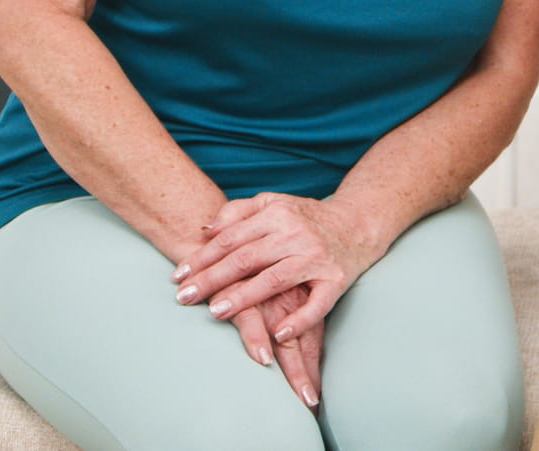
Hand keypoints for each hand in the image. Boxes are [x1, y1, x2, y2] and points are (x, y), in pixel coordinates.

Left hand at [171, 194, 387, 384]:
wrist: (360, 223)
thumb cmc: (309, 217)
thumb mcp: (275, 204)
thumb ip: (239, 212)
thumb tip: (205, 230)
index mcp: (277, 214)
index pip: (231, 238)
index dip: (202, 257)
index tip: (178, 275)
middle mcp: (296, 234)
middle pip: (246, 258)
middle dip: (212, 279)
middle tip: (184, 297)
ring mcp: (316, 257)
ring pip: (274, 280)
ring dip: (244, 297)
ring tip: (216, 312)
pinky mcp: (336, 279)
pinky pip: (316, 304)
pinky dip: (297, 320)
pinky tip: (277, 334)